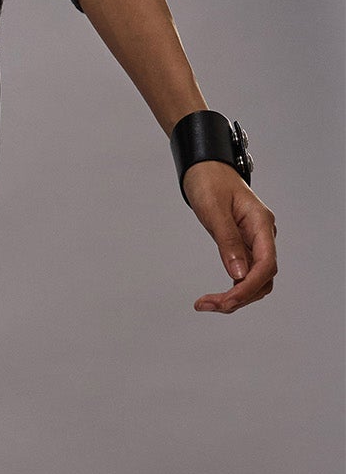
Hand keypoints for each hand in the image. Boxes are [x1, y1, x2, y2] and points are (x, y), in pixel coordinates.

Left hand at [181, 161, 277, 312]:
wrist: (206, 168)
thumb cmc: (209, 182)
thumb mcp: (214, 210)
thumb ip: (228, 241)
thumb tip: (239, 274)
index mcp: (260, 223)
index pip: (266, 264)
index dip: (249, 286)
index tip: (227, 300)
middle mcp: (262, 235)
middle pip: (263, 278)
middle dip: (240, 296)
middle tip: (208, 305)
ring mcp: (254, 242)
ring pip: (255, 280)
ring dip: (236, 296)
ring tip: (206, 304)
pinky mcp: (243, 246)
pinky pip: (244, 274)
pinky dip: (232, 288)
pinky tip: (215, 297)